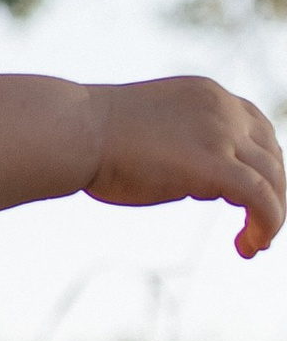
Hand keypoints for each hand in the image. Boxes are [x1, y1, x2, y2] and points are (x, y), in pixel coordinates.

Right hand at [85, 77, 284, 258]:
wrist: (74, 132)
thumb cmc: (92, 137)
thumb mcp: (151, 128)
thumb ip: (182, 143)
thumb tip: (198, 181)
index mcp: (207, 94)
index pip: (258, 128)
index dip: (263, 165)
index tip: (252, 194)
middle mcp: (223, 108)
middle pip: (272, 155)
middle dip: (273, 193)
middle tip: (256, 227)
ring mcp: (222, 134)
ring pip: (273, 180)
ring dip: (272, 216)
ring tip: (255, 244)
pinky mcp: (215, 165)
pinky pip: (261, 198)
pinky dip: (267, 224)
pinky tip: (249, 246)